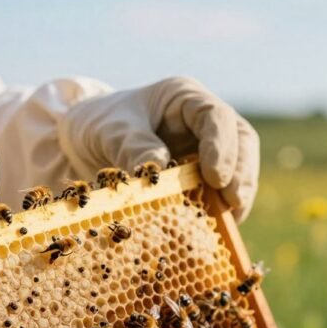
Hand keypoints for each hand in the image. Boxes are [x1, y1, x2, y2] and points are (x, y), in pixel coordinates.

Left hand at [59, 76, 259, 220]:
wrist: (86, 143)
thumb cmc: (101, 125)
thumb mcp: (111, 131)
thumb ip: (133, 146)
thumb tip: (157, 172)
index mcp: (185, 99)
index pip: (216, 116)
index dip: (222, 146)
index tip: (216, 177)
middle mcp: (203, 123)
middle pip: (240, 142)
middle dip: (241, 173)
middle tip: (235, 202)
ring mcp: (206, 151)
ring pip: (237, 169)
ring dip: (237, 195)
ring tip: (231, 219)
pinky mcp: (200, 178)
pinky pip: (218, 194)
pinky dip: (218, 210)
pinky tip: (214, 228)